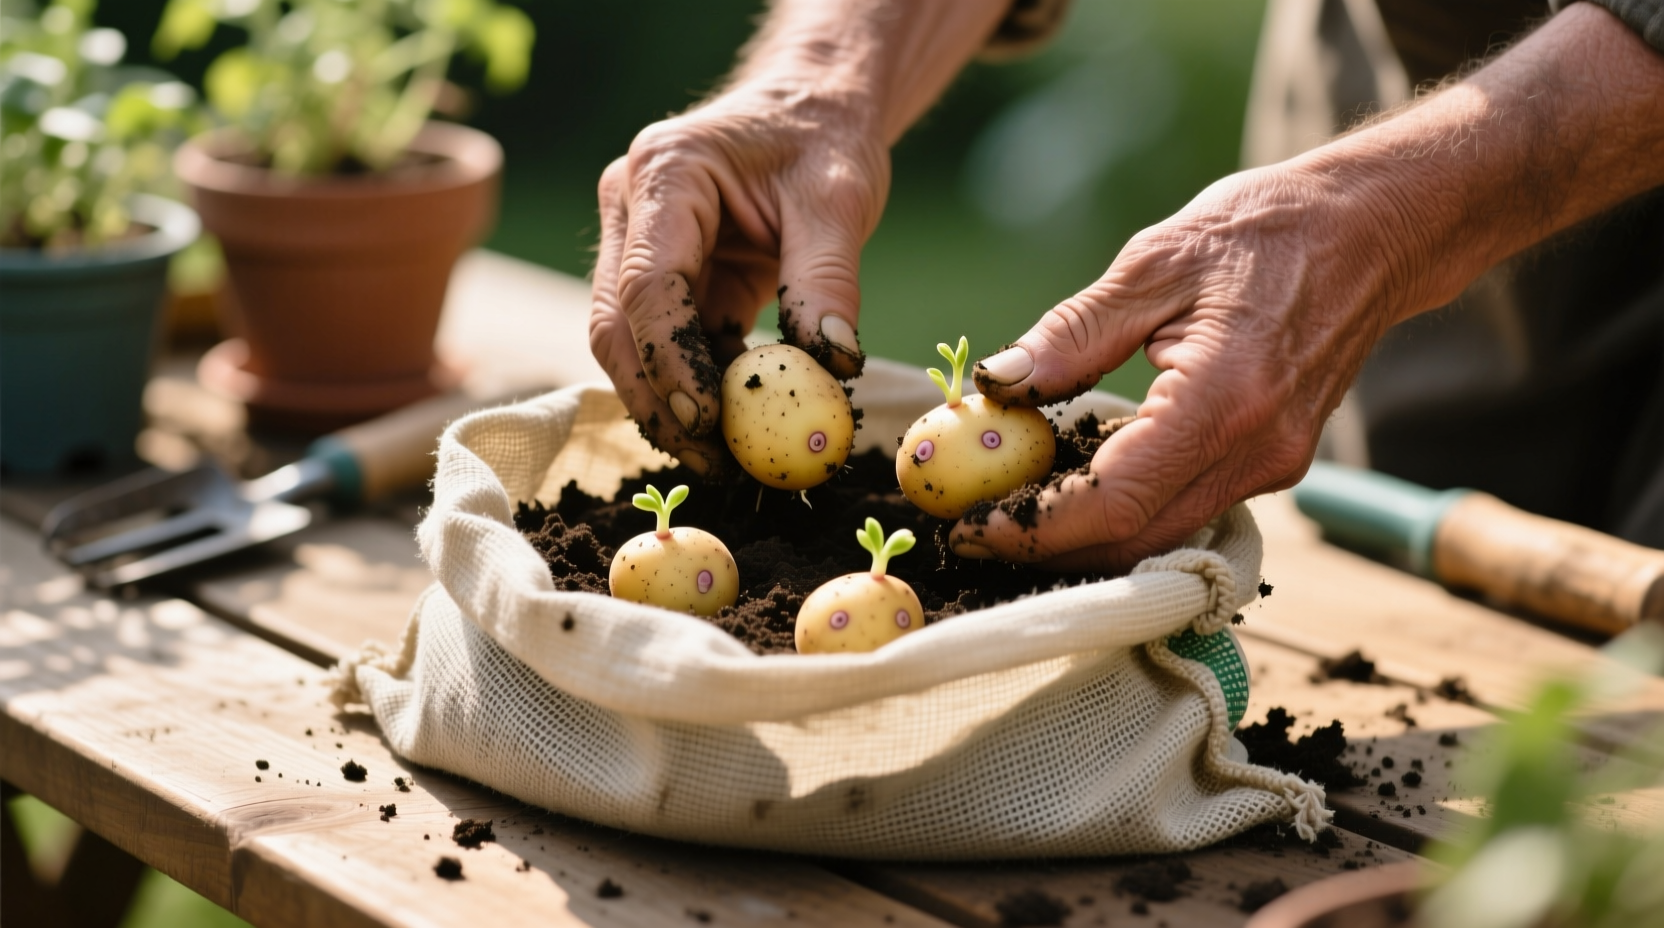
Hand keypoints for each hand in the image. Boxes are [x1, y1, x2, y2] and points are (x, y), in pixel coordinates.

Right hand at [588, 0, 1012, 476]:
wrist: (812, 112)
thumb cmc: (824, 141)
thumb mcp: (840, 199)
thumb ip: (828, 280)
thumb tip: (832, 365)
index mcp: (665, 173)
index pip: (648, 284)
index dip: (670, 360)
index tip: (708, 420)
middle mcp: (632, 207)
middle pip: (618, 324)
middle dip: (658, 400)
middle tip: (714, 463)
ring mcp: (636, 243)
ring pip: (629, 343)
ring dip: (670, 405)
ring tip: (725, 459)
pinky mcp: (661, 276)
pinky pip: (663, 343)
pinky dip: (694, 387)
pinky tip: (732, 426)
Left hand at [952, 165, 1400, 570]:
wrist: (1374, 229)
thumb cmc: (1265, 229)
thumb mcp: (1153, 262)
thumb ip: (1071, 334)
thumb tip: (997, 386)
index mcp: (1224, 399)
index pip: (1114, 504)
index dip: (1033, 529)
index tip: (968, 527)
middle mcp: (1257, 452)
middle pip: (1135, 542)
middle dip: (1047, 549)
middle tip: (971, 531)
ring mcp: (1275, 467)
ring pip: (1162, 538)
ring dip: (1084, 541)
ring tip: (1010, 515)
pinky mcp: (1276, 465)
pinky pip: (1187, 512)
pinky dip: (1126, 517)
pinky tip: (1074, 490)